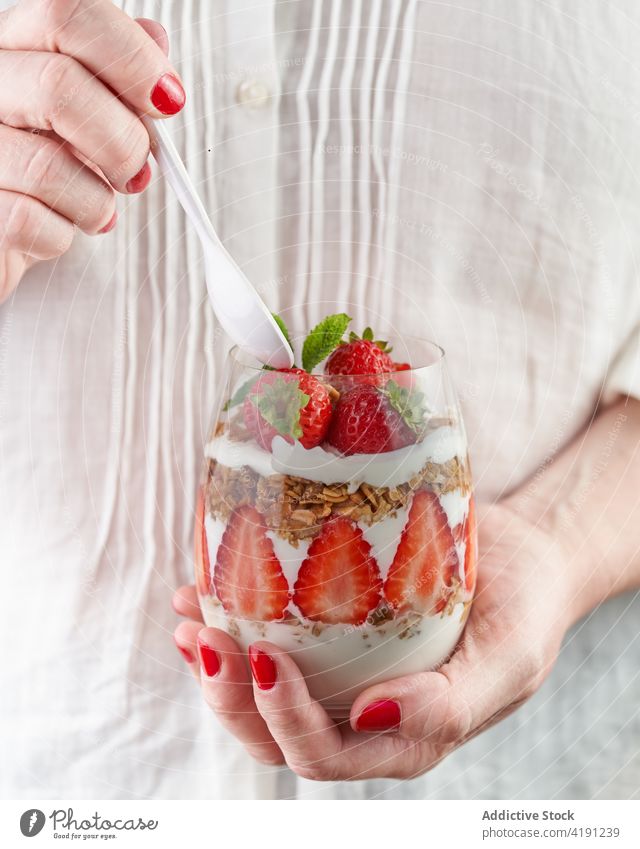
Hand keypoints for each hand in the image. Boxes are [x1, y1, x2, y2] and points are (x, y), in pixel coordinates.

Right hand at [0, 1, 184, 300]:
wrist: (0, 228)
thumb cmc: (42, 171)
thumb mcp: (82, 115)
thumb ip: (115, 77)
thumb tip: (154, 41)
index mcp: (14, 47)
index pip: (69, 15)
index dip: (132, 58)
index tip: (167, 100)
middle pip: (58, 85)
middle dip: (122, 141)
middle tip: (137, 171)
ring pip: (47, 166)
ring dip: (96, 201)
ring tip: (96, 208)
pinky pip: (29, 222)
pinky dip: (62, 236)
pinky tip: (59, 227)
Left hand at [173, 502, 574, 779]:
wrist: (525, 557)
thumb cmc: (524, 612)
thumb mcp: (507, 660)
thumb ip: (449, 704)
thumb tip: (368, 717)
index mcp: (401, 738)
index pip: (323, 754)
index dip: (284, 718)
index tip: (268, 657)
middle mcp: (360, 715)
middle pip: (274, 733)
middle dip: (231, 695)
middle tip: (208, 638)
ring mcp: (340, 673)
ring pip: (259, 694)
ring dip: (217, 664)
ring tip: (192, 619)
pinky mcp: (330, 631)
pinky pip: (270, 638)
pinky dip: (230, 618)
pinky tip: (201, 589)